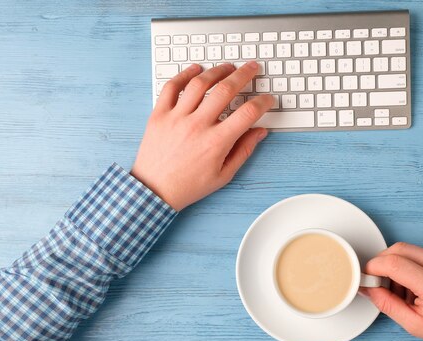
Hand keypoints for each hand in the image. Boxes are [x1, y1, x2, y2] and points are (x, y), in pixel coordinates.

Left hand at [131, 62, 273, 210]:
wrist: (154, 191)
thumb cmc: (188, 186)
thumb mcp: (223, 175)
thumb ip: (243, 151)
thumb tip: (259, 132)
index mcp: (216, 142)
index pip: (248, 113)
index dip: (263, 102)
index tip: (267, 99)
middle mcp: (197, 126)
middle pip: (226, 90)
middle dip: (244, 75)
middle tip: (252, 68)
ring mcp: (176, 118)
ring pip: (200, 83)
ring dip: (217, 71)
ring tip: (228, 68)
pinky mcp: (159, 115)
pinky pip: (172, 87)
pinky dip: (185, 74)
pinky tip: (196, 70)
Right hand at [361, 242, 422, 340]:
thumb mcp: (415, 325)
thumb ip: (387, 303)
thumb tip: (368, 287)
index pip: (393, 262)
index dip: (373, 267)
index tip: (367, 277)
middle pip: (399, 248)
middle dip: (383, 263)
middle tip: (381, 283)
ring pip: (410, 250)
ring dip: (399, 266)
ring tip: (405, 291)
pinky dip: (414, 266)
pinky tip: (419, 286)